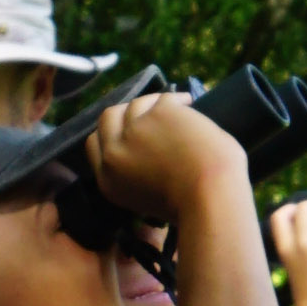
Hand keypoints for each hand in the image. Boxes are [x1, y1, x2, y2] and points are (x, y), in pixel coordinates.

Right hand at [86, 89, 244, 222]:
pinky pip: (164, 98)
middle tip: (149, 112)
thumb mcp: (149, 202)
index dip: (111, 131)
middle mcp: (113, 155)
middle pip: (108, 117)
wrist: (212, 197)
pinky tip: (189, 103)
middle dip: (127, 112)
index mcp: (109, 181)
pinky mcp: (158, 114)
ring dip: (155, 104)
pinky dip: (178, 100)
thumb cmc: (193, 207)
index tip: (128, 127)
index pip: (95, 143)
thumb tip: (144, 153)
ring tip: (178, 112)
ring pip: (137, 104)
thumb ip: (136, 177)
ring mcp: (134, 131)